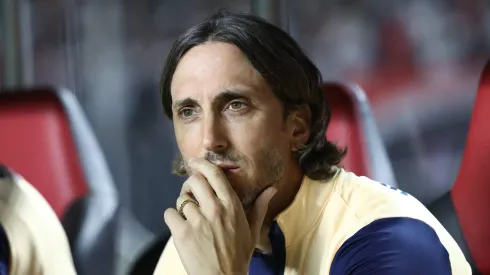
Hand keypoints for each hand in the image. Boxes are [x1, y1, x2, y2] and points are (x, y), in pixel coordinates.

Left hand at [164, 158, 276, 274]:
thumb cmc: (238, 255)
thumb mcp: (252, 230)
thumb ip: (260, 206)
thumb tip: (272, 188)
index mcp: (231, 206)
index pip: (214, 175)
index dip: (202, 164)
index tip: (195, 162)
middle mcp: (214, 209)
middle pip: (194, 181)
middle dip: (190, 183)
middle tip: (191, 191)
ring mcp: (197, 221)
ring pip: (181, 198)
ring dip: (183, 204)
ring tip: (189, 215)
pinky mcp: (182, 233)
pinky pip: (170, 213)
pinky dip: (173, 217)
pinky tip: (181, 225)